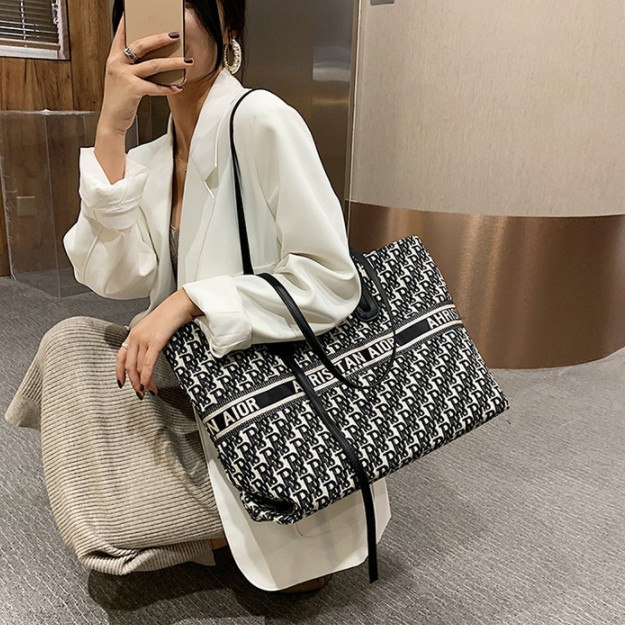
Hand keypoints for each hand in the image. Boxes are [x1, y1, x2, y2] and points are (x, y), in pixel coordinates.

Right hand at [99, 16, 192, 134]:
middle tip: (175, 35)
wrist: (111, 120)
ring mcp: (124, 76)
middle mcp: (117, 63)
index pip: (122, 34)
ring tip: (188, 61)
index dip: (130, 21)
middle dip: (160, 38)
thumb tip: (155, 59)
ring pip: (154, 64)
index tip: (138, 11)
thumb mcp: (121, 78)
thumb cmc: (120, 99)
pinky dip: (168, 88)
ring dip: (173, 63)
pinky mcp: (133, 90)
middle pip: (142, 44)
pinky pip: (155, 87)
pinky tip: (178, 87)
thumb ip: (132, 66)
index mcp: (114, 58)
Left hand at [116, 289, 198, 398]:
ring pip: (137, 367)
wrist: (181, 304)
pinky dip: (147, 377)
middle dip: (133, 382)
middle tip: (139, 393)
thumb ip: (150, 339)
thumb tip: (151, 353)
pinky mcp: (155, 341)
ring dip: (142, 382)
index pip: (120, 356)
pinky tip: (149, 384)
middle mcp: (135, 336)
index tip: (122, 383)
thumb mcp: (155, 327)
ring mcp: (144, 339)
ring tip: (148, 391)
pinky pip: (147, 364)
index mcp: (134, 333)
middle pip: (128, 366)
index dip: (119, 372)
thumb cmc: (172, 314)